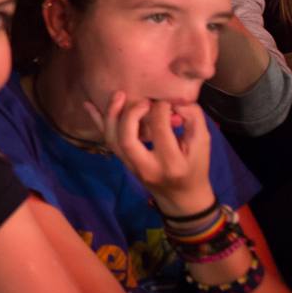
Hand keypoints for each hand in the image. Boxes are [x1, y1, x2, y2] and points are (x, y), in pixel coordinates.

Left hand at [86, 91, 214, 215]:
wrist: (181, 197)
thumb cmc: (196, 167)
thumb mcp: (203, 144)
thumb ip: (193, 118)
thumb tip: (174, 100)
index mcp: (172, 163)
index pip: (160, 129)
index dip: (161, 109)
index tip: (166, 101)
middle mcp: (147, 167)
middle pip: (127, 138)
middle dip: (131, 114)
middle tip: (143, 100)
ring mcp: (131, 167)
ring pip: (113, 140)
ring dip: (111, 115)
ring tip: (117, 94)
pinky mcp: (123, 163)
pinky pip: (108, 142)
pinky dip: (98, 122)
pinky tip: (88, 105)